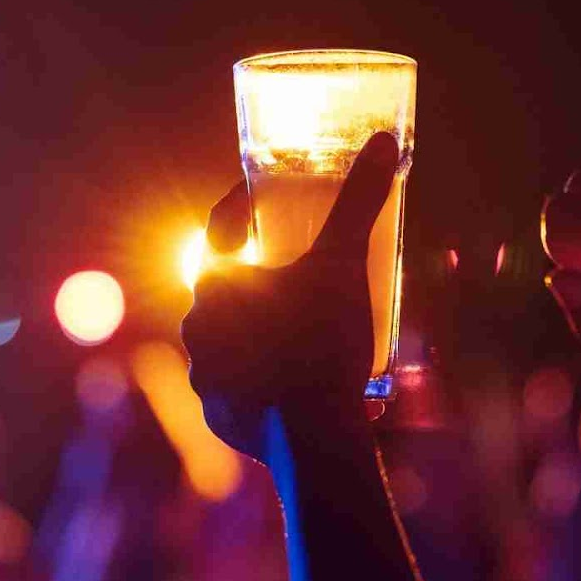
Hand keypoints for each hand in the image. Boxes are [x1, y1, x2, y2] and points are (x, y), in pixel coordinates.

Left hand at [182, 132, 398, 460]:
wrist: (312, 437)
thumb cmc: (322, 342)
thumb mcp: (343, 264)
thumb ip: (359, 202)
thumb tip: (384, 142)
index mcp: (216, 284)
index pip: (217, 230)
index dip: (238, 209)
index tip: (255, 199)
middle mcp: (197, 328)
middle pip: (222, 288)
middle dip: (253, 276)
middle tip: (289, 268)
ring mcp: (203, 376)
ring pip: (227, 338)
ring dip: (255, 329)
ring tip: (295, 328)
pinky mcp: (217, 414)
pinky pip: (236, 384)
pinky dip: (259, 376)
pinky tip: (290, 379)